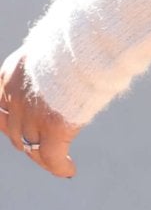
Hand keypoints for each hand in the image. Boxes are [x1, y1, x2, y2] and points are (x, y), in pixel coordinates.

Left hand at [1, 49, 79, 178]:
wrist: (84, 42)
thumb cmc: (77, 38)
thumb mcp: (50, 45)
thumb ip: (47, 62)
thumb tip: (66, 61)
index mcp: (11, 75)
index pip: (2, 108)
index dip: (10, 122)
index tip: (20, 128)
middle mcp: (16, 98)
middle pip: (14, 130)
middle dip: (26, 141)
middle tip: (41, 149)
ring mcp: (33, 115)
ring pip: (31, 146)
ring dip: (42, 156)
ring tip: (56, 161)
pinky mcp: (54, 128)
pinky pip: (52, 157)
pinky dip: (60, 167)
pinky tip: (69, 170)